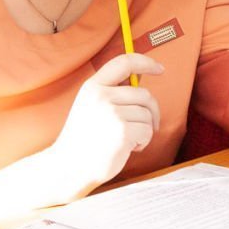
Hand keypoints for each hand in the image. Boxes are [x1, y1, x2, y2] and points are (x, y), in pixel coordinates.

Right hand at [50, 54, 165, 188]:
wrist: (69, 166)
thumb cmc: (84, 138)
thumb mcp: (90, 105)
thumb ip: (112, 91)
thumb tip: (140, 76)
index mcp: (93, 86)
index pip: (124, 62)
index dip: (146, 63)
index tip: (160, 69)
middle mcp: (101, 96)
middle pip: (144, 94)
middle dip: (151, 111)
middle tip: (148, 125)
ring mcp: (112, 113)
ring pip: (148, 114)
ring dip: (144, 130)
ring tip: (126, 139)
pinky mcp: (122, 131)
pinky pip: (148, 131)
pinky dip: (143, 142)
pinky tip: (128, 148)